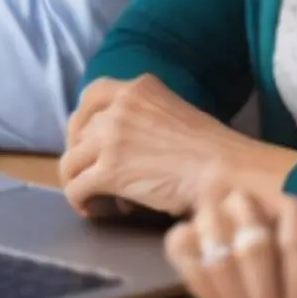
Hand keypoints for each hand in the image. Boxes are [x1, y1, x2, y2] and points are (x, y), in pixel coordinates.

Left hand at [60, 74, 295, 217]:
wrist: (224, 170)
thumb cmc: (211, 149)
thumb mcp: (173, 114)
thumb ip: (143, 119)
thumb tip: (119, 152)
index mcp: (138, 88)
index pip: (91, 95)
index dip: (81, 120)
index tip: (84, 140)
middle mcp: (119, 106)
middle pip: (78, 129)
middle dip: (79, 153)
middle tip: (87, 173)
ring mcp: (111, 137)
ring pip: (71, 160)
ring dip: (77, 179)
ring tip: (92, 197)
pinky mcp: (109, 170)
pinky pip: (76, 186)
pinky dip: (79, 200)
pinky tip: (91, 209)